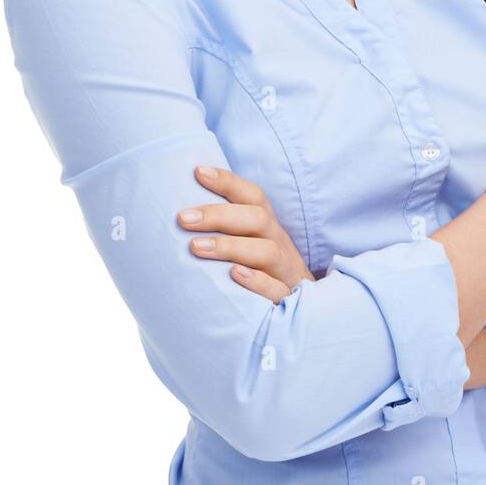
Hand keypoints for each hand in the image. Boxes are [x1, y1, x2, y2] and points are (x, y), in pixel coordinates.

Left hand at [177, 165, 315, 301]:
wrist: (303, 312)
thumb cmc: (262, 273)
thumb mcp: (251, 245)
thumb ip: (226, 228)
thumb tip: (182, 213)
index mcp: (267, 227)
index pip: (253, 196)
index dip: (228, 182)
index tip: (198, 172)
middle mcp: (278, 243)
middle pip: (257, 219)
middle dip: (219, 215)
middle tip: (183, 218)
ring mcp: (285, 272)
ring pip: (266, 251)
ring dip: (230, 246)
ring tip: (196, 247)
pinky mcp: (287, 300)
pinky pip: (276, 290)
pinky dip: (256, 281)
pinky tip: (234, 274)